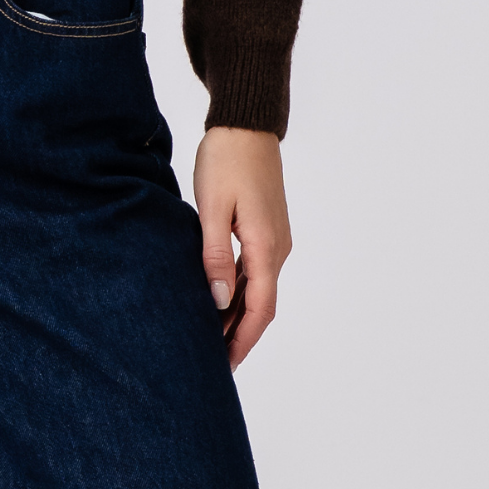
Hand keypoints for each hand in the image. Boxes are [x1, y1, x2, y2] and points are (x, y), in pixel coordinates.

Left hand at [193, 126, 291, 371]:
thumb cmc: (226, 159)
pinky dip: (239, 289)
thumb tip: (218, 300)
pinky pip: (255, 269)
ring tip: (210, 334)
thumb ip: (214, 254)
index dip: (242, 340)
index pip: (260, 308)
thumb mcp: (212, 207)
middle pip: (261, 303)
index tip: (224, 366)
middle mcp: (277, 247)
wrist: (245, 123)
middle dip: (239, 334)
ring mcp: (274, 237)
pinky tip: (219, 296)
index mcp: (265, 246)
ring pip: (258, 287)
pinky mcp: (266, 226)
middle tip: (211, 359)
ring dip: (238, 312)